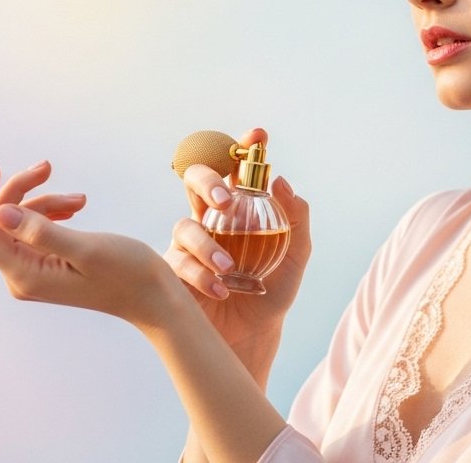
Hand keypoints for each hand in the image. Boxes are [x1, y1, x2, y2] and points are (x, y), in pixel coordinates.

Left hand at [0, 159, 183, 329]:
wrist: (152, 295)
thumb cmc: (127, 274)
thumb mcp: (85, 249)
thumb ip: (41, 232)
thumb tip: (0, 212)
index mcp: (26, 276)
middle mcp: (22, 276)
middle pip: (0, 221)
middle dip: (21, 190)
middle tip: (49, 167)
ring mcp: (33, 271)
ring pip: (19, 221)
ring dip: (45, 200)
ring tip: (80, 200)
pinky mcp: (46, 264)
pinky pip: (34, 229)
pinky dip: (52, 211)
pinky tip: (75, 208)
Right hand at [163, 128, 311, 349]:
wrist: (253, 336)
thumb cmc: (272, 292)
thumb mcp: (296, 255)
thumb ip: (296, 219)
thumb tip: (281, 181)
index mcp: (238, 208)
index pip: (236, 169)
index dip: (241, 147)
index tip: (257, 135)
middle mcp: (210, 218)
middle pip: (196, 180)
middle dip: (208, 181)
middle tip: (226, 199)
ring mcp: (188, 243)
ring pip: (185, 226)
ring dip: (207, 245)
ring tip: (229, 267)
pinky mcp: (173, 270)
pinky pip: (179, 263)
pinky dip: (202, 275)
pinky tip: (221, 289)